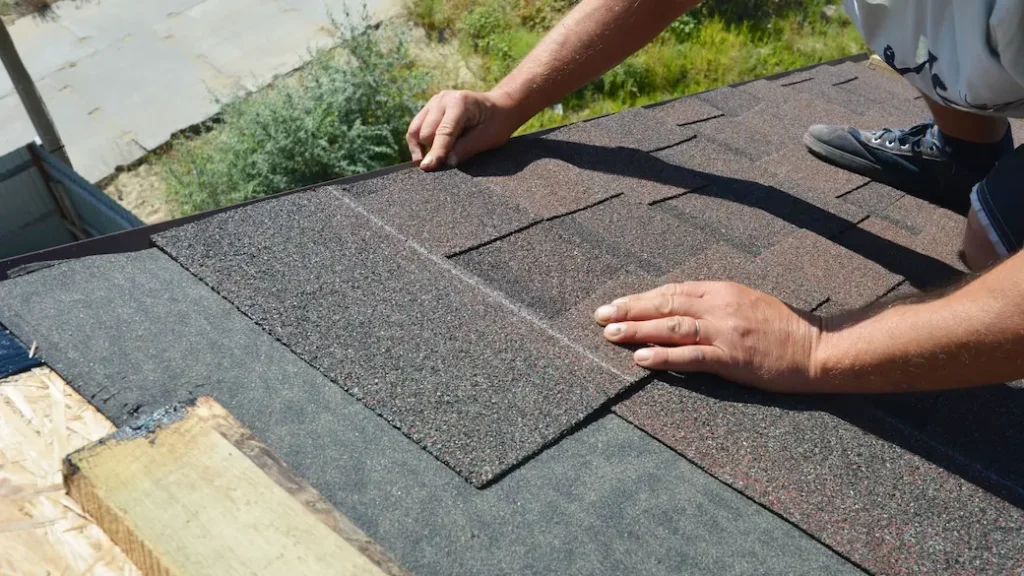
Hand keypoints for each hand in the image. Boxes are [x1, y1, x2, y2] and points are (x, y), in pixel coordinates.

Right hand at [406, 89, 521, 170]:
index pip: (443, 132)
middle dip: (432, 150)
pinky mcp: (430, 108)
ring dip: (421, 147)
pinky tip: (427, 153)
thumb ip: (465, 149)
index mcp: (460, 103)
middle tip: (444, 163)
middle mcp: (443, 99)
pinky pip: (416, 128)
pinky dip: (419, 142)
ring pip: (415, 130)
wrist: (500, 107)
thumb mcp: (487, 139)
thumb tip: (445, 163)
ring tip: (432, 160)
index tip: (427, 167)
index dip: (436, 152)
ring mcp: (434, 102)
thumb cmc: (497, 123)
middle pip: (425, 132)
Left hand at [594, 281, 824, 392]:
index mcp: (721, 291)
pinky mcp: (731, 358)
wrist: (817, 347)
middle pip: (665, 304)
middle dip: (629, 310)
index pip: (671, 291)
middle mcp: (719, 307)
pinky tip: (641, 359)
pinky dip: (663, 357)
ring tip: (611, 335)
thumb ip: (713, 303)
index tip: (615, 304)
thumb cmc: (782, 327)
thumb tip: (677, 308)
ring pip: (671, 327)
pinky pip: (690, 356)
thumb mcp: (745, 302)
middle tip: (601, 316)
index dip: (640, 298)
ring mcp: (724, 332)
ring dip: (638, 331)